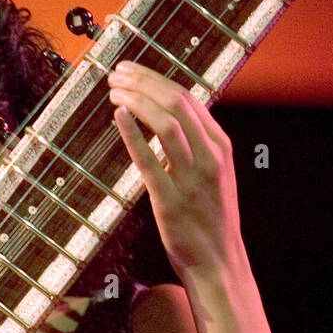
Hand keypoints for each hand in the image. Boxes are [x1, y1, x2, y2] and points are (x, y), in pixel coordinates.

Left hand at [107, 60, 242, 278]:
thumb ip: (195, 146)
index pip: (188, 98)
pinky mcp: (171, 201)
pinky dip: (133, 134)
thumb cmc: (209, 217)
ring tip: (113, 91)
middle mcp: (209, 157)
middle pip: (176, 103)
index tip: (131, 71)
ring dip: (136, 100)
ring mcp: (191, 179)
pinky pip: (149, 161)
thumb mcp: (213, 173)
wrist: (218, 260)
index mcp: (220, 146)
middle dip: (143, 82)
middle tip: (116, 75)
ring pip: (166, 124)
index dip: (156, 79)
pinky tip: (118, 116)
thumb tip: (167, 118)